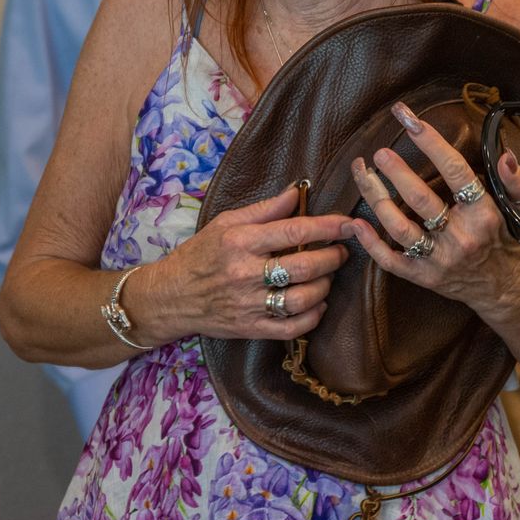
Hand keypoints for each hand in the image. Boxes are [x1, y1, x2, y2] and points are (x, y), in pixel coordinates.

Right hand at [143, 183, 349, 341]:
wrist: (170, 296)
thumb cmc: (199, 254)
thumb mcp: (225, 222)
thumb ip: (264, 209)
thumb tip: (297, 192)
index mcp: (240, 241)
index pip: (294, 231)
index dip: (327, 227)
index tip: (348, 223)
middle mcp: (245, 273)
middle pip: (304, 266)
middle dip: (332, 257)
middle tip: (341, 252)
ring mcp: (249, 304)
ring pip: (302, 298)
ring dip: (325, 287)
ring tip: (328, 277)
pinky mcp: (251, 328)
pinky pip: (291, 327)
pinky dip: (312, 317)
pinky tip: (318, 305)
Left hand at [341, 100, 519, 316]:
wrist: (505, 289)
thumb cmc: (510, 240)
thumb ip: (515, 180)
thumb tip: (504, 155)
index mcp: (483, 214)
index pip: (455, 171)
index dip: (430, 142)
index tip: (409, 119)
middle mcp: (460, 237)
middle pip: (420, 199)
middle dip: (396, 172)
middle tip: (378, 152)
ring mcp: (439, 260)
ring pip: (399, 228)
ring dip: (376, 199)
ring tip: (362, 173)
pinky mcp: (423, 277)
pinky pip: (391, 262)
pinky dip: (370, 244)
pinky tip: (355, 223)